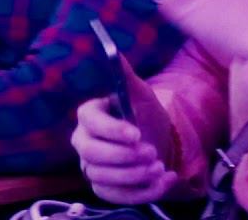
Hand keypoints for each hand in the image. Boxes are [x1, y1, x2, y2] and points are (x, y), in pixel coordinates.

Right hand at [72, 57, 177, 204]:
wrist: (157, 140)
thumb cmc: (144, 114)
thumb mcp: (140, 94)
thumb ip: (125, 76)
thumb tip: (113, 50)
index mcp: (89, 115)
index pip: (89, 121)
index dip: (111, 129)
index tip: (136, 133)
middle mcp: (84, 142)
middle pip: (91, 154)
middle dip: (123, 156)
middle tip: (151, 153)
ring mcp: (91, 167)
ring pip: (102, 177)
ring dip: (133, 176)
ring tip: (159, 168)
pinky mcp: (103, 188)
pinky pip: (115, 196)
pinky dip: (141, 193)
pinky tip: (163, 182)